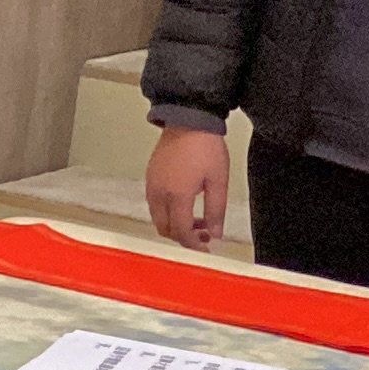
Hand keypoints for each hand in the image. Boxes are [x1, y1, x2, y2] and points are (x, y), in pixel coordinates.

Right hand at [146, 127, 231, 249]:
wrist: (188, 120)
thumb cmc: (205, 147)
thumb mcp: (218, 180)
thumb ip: (216, 210)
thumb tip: (216, 233)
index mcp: (177, 196)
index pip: (181, 232)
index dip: (193, 244)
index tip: (205, 248)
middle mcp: (159, 194)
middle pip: (165, 229)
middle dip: (184, 237)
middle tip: (203, 234)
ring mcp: (152, 186)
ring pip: (158, 219)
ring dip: (175, 225)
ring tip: (195, 219)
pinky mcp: (150, 178)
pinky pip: (154, 205)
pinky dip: (167, 213)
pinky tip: (184, 204)